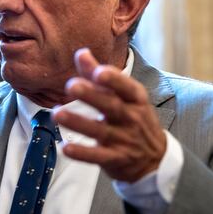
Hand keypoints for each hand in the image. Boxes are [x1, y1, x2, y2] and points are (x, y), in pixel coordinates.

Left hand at [53, 48, 166, 181]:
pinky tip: (66, 147)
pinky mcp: (115, 159)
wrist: (155, 160)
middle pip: (111, 106)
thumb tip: (81, 53)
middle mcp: (131, 118)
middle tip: (71, 86)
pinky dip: (82, 153)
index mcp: (136, 99)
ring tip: (57, 114)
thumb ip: (100, 75)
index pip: (127, 87)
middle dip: (91, 95)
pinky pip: (97, 156)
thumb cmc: (135, 120)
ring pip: (99, 130)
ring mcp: (124, 140)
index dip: (114, 79)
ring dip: (78, 122)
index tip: (99, 71)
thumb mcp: (125, 97)